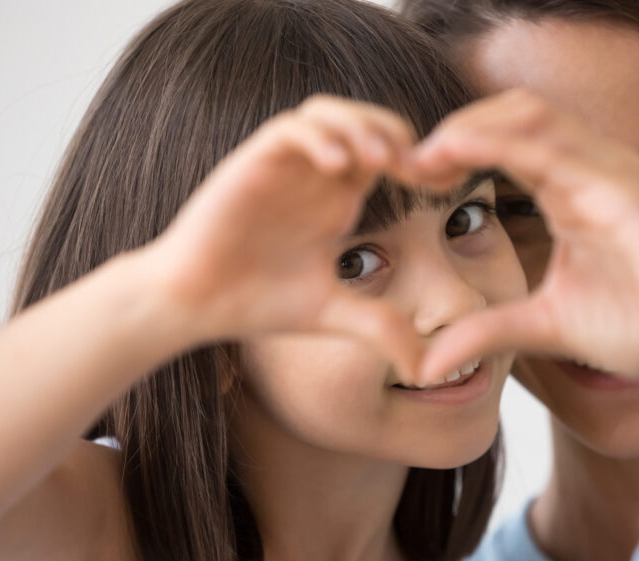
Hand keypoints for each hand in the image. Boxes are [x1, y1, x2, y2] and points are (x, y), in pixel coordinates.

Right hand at [145, 96, 423, 381]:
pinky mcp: (251, 163)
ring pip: (328, 112)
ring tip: (381, 160)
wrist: (195, 303)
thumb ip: (381, 328)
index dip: (421, 161)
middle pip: (366, 120)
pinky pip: (290, 129)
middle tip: (416, 169)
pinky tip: (337, 168)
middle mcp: (315, 175)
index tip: (443, 186)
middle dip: (397, 134)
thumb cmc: (258, 302)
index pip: (389, 154)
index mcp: (339, 199)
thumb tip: (427, 371)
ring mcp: (284, 165)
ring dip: (360, 126)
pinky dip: (318, 137)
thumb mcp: (335, 314)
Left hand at [406, 89, 638, 401]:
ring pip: (531, 116)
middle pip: (512, 114)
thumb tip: (425, 364)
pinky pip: (558, 150)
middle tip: (408, 163)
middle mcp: (591, 170)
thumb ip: (487, 331)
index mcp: (572, 190)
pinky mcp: (627, 190)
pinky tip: (460, 157)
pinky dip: (502, 144)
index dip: (454, 150)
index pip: (506, 141)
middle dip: (456, 128)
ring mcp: (612, 172)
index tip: (409, 177)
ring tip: (425, 157)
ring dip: (470, 127)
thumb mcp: (542, 326)